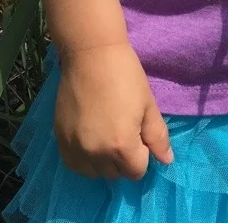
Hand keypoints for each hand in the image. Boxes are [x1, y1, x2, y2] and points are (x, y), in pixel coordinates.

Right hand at [55, 41, 172, 179]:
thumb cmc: (125, 76)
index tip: (139, 133)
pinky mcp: (60, 139)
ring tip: (106, 135)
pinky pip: (74, 165)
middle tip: (124, 130)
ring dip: (103, 161)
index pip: (136, 172)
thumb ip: (158, 137)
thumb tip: (167, 161)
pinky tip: (90, 140)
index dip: (142, 155)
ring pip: (94, 172)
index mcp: (122, 146)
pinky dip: (84, 159)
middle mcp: (96, 154)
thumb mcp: (148, 105)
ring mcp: (75, 148)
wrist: (91, 54)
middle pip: (115, 174)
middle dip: (124, 158)